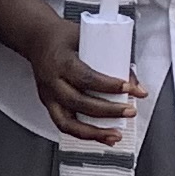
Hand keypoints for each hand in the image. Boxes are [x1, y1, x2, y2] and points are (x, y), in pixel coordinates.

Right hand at [19, 20, 143, 148]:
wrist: (37, 40)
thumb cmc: (64, 38)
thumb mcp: (88, 38)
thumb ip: (113, 59)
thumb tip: (136, 86)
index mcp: (61, 62)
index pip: (85, 77)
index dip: (108, 86)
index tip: (129, 88)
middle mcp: (52, 82)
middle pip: (78, 102)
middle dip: (108, 111)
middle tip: (129, 111)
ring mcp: (48, 96)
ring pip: (68, 122)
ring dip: (94, 132)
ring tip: (115, 135)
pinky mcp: (49, 105)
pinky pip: (65, 126)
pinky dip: (85, 135)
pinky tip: (102, 137)